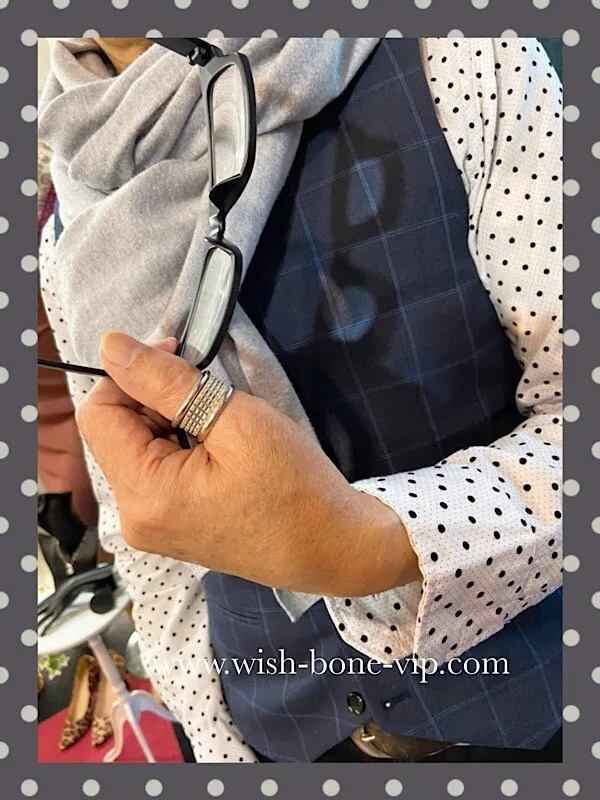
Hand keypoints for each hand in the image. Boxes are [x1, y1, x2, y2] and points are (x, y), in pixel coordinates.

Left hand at [76, 332, 419, 596]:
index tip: (180, 357)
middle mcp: (135, 518)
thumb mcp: (235, 420)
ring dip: (171, 423)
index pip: (98, 414)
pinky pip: (156, 474)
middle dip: (156, 401)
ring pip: (137, 451)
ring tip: (222, 428)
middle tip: (212, 394)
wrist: (336, 547)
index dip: (131, 374)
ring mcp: (152, 529)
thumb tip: (111, 346)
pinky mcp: (172, 529)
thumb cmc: (295, 485)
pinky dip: (180, 448)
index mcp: (144, 494)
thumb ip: (165, 381)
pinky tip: (219, 452)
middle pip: (116, 434)